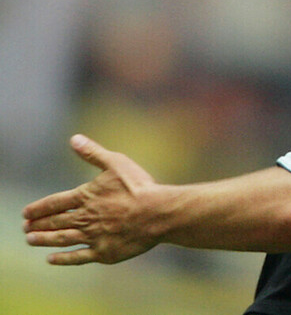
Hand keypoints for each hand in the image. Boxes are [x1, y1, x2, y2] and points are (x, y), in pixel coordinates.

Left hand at [23, 134, 159, 264]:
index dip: (39, 208)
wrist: (157, 212)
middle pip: (56, 222)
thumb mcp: (116, 162)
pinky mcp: (104, 252)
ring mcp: (93, 237)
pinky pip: (78, 257)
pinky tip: (51, 259)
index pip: (55, 203)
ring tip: (31, 240)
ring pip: (62, 239)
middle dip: (38, 224)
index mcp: (86, 197)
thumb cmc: (138, 186)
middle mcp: (85, 218)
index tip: (26, 213)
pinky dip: (63, 259)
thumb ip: (93, 153)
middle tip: (24, 228)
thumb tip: (74, 139)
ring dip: (44, 240)